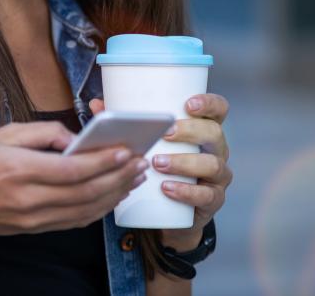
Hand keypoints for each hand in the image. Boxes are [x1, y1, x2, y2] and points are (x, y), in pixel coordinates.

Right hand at [0, 120, 149, 235]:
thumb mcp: (4, 133)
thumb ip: (43, 133)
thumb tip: (76, 139)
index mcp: (20, 170)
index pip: (73, 169)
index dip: (104, 162)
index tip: (126, 150)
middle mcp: (29, 199)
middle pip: (86, 192)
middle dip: (118, 177)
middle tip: (139, 163)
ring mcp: (34, 219)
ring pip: (86, 210)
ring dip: (115, 195)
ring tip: (134, 178)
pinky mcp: (35, 229)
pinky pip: (75, 222)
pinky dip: (98, 209)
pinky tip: (111, 196)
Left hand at [89, 95, 231, 249]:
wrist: (172, 211)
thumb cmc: (161, 164)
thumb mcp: (148, 141)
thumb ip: (126, 123)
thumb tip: (97, 104)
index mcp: (203, 128)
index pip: (218, 109)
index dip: (208, 103)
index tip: (188, 104)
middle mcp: (216, 150)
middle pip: (214, 133)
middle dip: (191, 131)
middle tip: (165, 133)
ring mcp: (217, 175)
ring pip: (212, 165)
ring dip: (184, 162)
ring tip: (158, 163)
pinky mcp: (213, 200)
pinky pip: (206, 195)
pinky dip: (187, 191)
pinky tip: (167, 189)